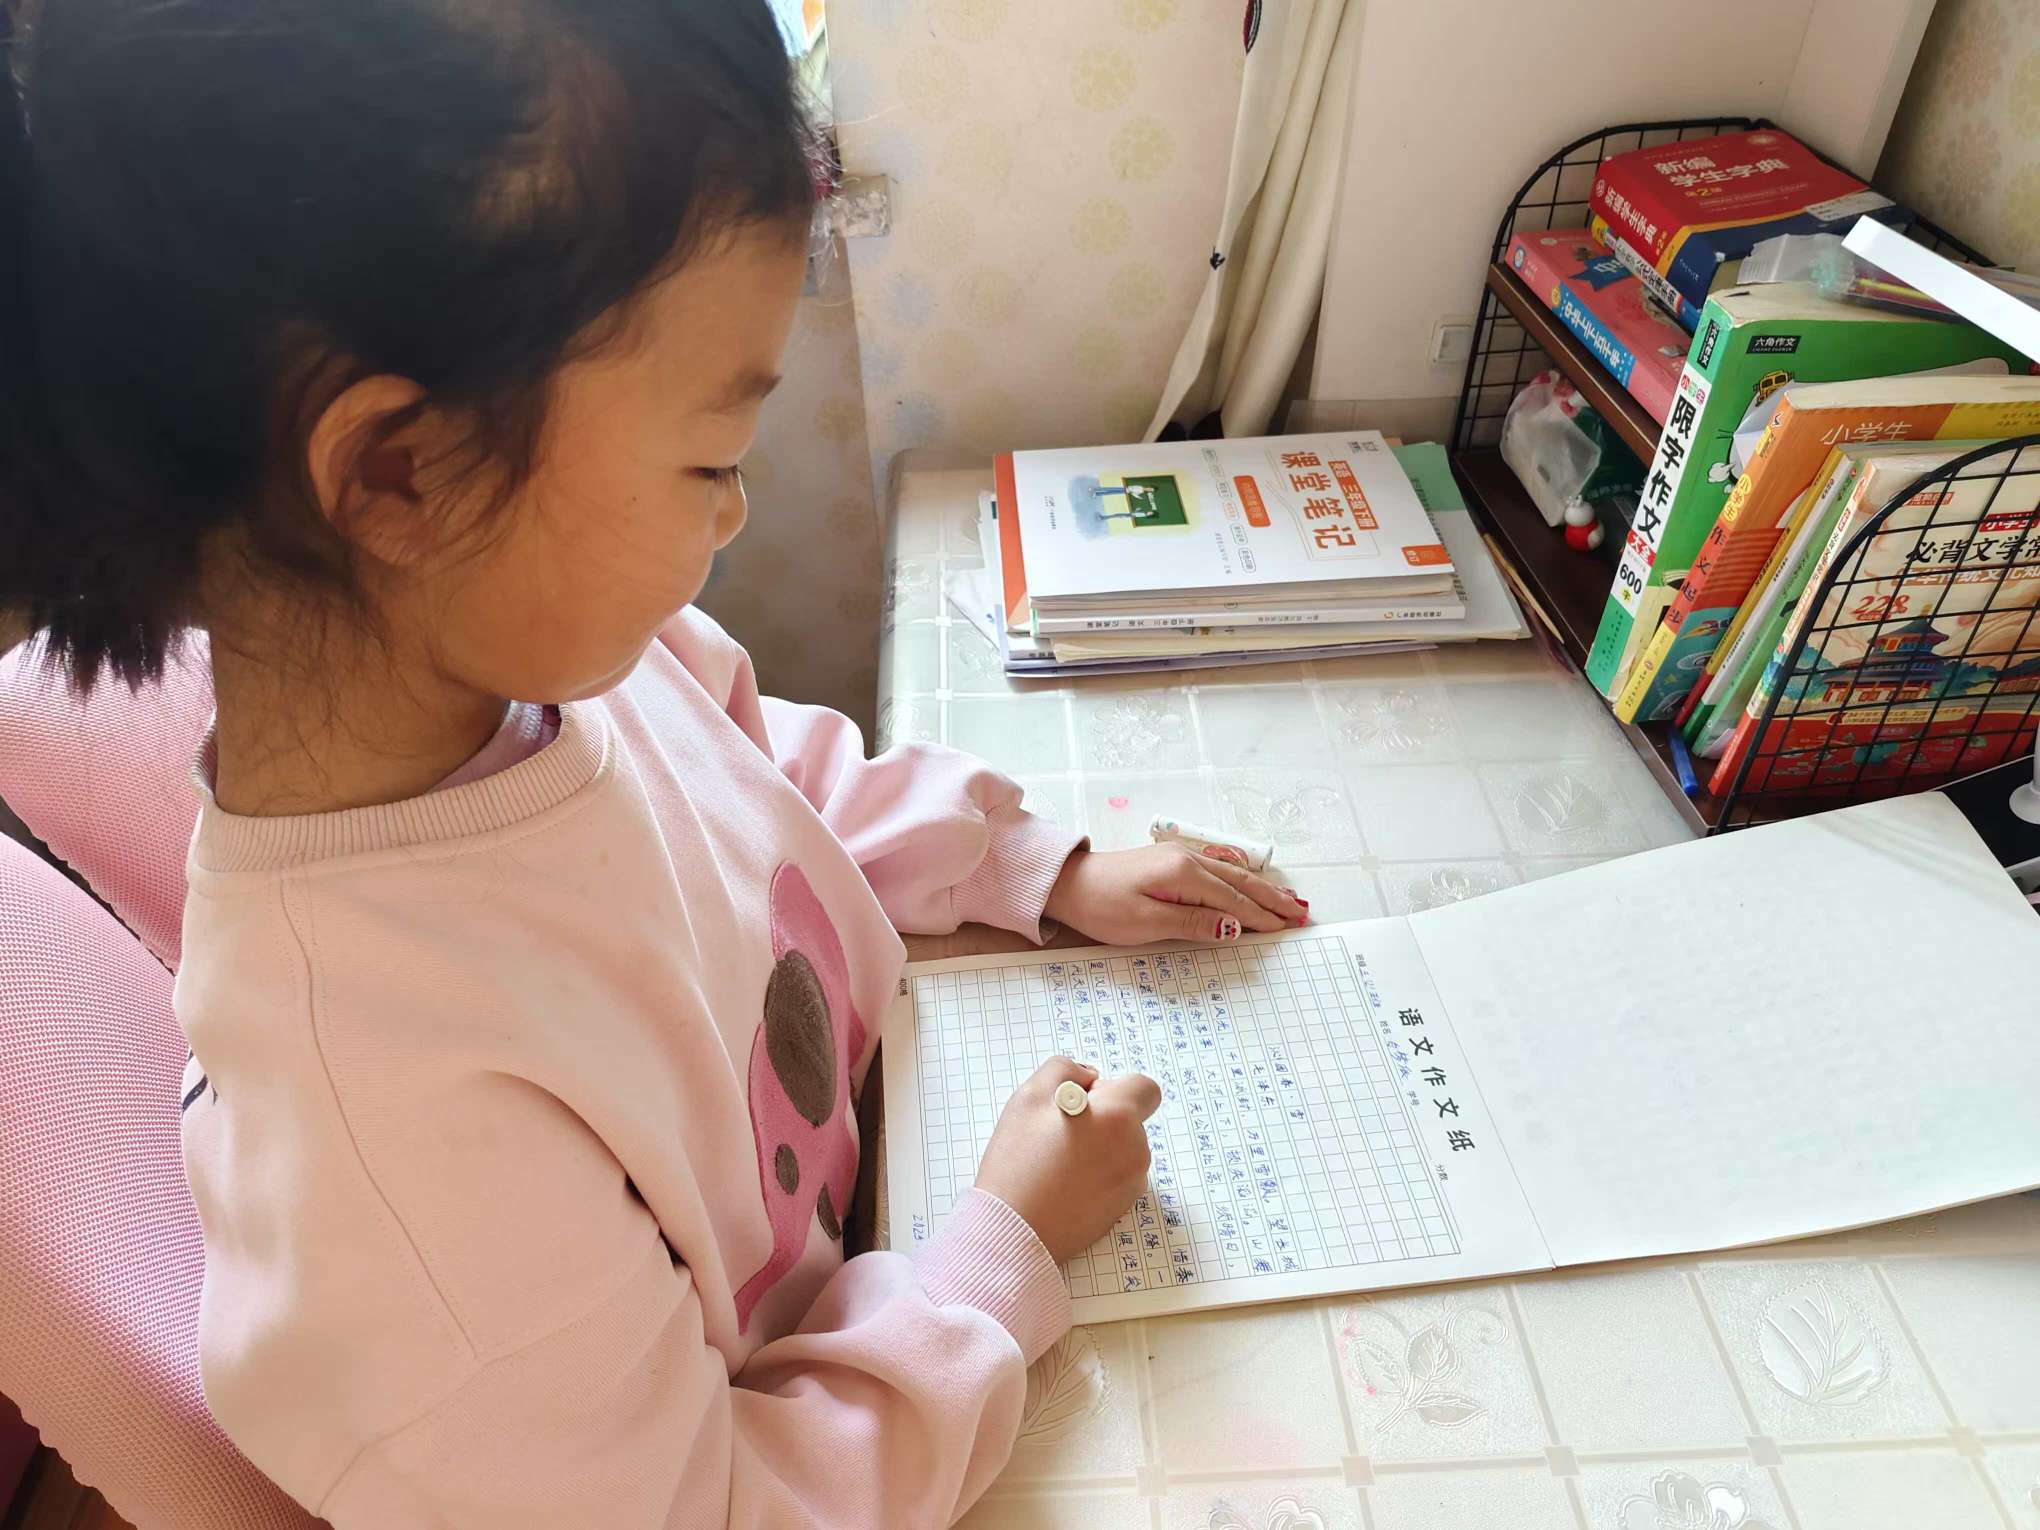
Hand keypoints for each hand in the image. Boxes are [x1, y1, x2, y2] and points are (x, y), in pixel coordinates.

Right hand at [975, 1058, 1162, 1264]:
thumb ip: (1065, 1069)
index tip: (1084, 1102)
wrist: (1014, 1229)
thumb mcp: (1030, 1096)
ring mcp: (1131, 1184)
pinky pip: (1116, 1179)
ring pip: (1122, 1150)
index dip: (1115, 1088)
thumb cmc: (1019, 1162)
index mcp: (1120, 1117)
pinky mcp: (1121, 1209)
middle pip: (1130, 1120)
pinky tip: (1064, 1185)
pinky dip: (1097, 1176)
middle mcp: (1135, 1150)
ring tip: (1057, 1163)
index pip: (1145, 1088)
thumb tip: (1089, 1076)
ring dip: (1100, 1148)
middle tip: (1059, 1134)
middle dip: (1102, 1120)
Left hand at [1043, 845, 1307, 945]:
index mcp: (1184, 874)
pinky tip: (1250, 884)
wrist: (1067, 883)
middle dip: (1272, 900)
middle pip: (1240, 883)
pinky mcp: (1171, 862)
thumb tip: (1234, 928)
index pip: (1233, 901)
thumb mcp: (1145, 922)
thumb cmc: (1101, 906)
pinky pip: (1218, 872)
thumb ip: (1192, 924)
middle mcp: (1188, 860)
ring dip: (1261, 890)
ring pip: (1232, 875)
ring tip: (1288, 902)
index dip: (1261, 917)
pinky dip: (1240, 882)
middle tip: (1302, 915)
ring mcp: (1180, 857)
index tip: (1287, 930)